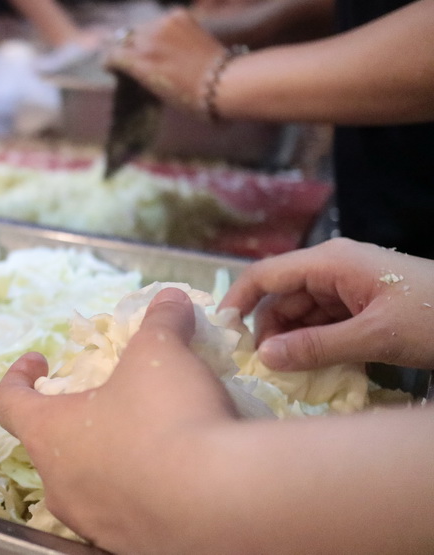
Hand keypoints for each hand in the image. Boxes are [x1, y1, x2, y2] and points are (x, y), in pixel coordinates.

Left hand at [0, 289, 234, 552]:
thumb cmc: (168, 418)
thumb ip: (161, 323)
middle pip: (50, 448)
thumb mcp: (162, 353)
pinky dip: (142, 497)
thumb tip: (170, 299)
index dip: (17, 376)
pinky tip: (179, 482)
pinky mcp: (133, 548)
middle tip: (107, 402)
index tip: (39, 361)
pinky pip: (127, 516)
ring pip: (87, 487)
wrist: (223, 504)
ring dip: (108, 462)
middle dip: (74, 422)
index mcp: (48, 434)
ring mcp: (94, 524)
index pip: (7, 402)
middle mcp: (61, 486)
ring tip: (149, 442)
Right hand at [105, 9, 224, 113]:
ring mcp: (163, 24)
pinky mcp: (179, 15)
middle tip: (135, 58)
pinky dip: (163, 29)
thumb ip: (139, 72)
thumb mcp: (154, 89)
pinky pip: (162, 20)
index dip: (110, 62)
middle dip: (127, 48)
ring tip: (157, 50)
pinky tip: (173, 41)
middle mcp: (146, 39)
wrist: (222, 82)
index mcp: (138, 62)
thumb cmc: (189, 97)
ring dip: (145, 37)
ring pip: (143, 27)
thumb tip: (131, 65)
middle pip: (125, 39)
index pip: (111, 55)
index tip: (113, 66)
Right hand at [220, 238, 433, 370]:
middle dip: (267, 328)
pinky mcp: (362, 302)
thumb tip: (263, 359)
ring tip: (287, 372)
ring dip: (292, 339)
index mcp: (331, 261)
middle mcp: (333, 266)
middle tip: (259, 367)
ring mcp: (349, 284)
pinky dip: (315, 341)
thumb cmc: (433, 318)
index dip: (237, 301)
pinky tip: (313, 366)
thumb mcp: (374, 337)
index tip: (221, 335)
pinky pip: (324, 320)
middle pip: (282, 295)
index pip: (265, 274)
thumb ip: (316, 347)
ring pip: (302, 310)